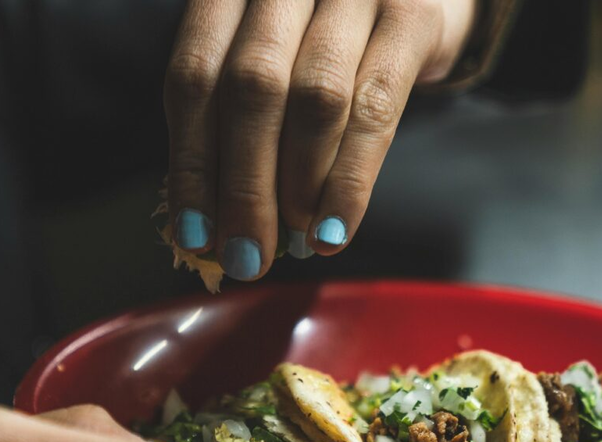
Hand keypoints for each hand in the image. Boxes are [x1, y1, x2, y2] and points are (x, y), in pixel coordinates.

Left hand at [165, 0, 475, 278]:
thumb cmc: (321, 38)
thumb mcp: (266, 57)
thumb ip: (234, 120)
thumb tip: (212, 225)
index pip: (194, 76)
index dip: (192, 163)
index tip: (195, 234)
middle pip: (253, 89)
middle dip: (245, 186)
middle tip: (246, 257)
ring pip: (315, 99)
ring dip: (298, 186)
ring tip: (293, 243)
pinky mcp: (410, 15)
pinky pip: (376, 109)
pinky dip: (351, 180)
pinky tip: (334, 230)